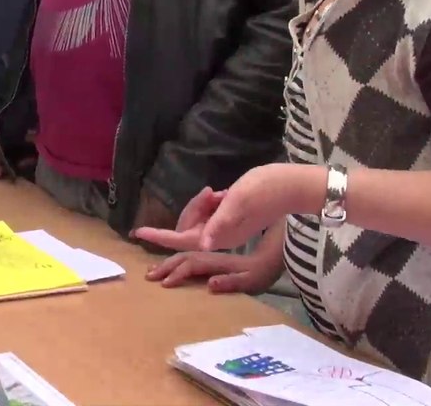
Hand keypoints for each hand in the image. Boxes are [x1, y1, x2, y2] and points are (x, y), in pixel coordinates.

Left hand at [134, 164, 322, 251]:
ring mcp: (229, 231)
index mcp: (221, 235)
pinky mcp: (235, 223)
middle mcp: (223, 237)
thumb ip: (219, 222)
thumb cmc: (265, 189)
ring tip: (221, 193)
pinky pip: (211, 215)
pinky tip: (225, 195)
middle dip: (192, 209)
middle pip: (190, 227)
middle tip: (212, 192)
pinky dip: (212, 204)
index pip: (182, 238)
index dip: (159, 236)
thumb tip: (203, 245)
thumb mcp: (238, 202)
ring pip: (200, 220)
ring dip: (203, 205)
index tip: (138, 232)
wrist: (293, 187)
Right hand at [146, 249, 283, 293]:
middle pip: (183, 258)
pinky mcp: (211, 258)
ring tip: (152, 270)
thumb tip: (210, 284)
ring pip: (184, 256)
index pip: (192, 265)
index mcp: (216, 262)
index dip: (178, 274)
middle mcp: (209, 256)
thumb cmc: (260, 274)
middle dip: (165, 266)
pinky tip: (171, 268)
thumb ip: (230, 282)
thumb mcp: (249, 281)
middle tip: (148, 276)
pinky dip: (176, 262)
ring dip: (167, 263)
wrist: (270, 258)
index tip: (164, 284)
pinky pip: (189, 258)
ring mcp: (209, 256)